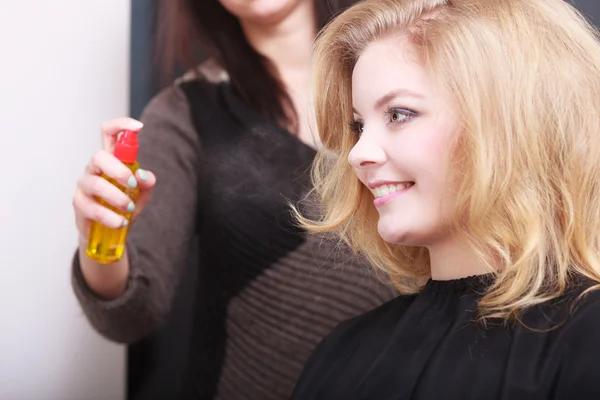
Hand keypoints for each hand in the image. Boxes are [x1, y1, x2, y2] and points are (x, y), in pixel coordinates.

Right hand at [73, 118, 156, 241]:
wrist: (109, 230)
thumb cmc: (123, 205)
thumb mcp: (141, 194)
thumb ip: (147, 183)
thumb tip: (143, 176)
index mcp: (111, 159)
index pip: (109, 133)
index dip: (121, 126)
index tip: (139, 128)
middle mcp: (95, 168)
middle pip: (99, 157)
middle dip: (118, 170)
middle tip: (133, 184)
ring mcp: (85, 185)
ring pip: (95, 184)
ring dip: (116, 197)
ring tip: (129, 209)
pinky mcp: (79, 203)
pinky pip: (91, 207)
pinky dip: (109, 216)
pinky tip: (121, 222)